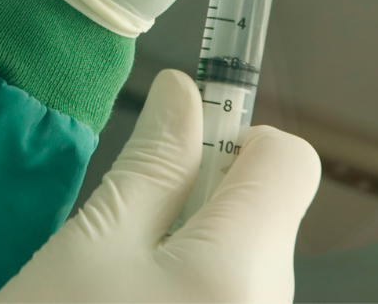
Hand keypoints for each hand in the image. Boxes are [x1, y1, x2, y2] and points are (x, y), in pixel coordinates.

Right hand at [0, 70, 320, 303]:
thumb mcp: (87, 248)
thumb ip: (150, 167)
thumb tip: (187, 94)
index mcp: (244, 269)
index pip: (290, 161)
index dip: (233, 141)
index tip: (172, 165)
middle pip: (266, 223)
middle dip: (201, 214)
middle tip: (119, 250)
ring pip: (245, 275)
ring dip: (190, 269)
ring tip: (114, 303)